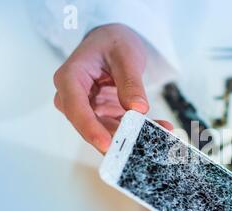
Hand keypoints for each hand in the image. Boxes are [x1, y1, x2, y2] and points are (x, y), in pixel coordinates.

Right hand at [53, 23, 171, 152]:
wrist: (114, 43)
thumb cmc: (113, 43)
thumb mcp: (125, 56)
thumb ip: (130, 82)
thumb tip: (138, 109)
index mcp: (70, 78)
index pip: (75, 107)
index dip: (90, 128)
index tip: (106, 144)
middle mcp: (73, 98)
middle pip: (90, 126)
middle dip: (116, 139)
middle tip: (141, 147)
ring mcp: (88, 110)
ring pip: (107, 132)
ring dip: (133, 137)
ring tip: (160, 135)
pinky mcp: (103, 117)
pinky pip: (121, 129)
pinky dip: (141, 130)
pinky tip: (162, 128)